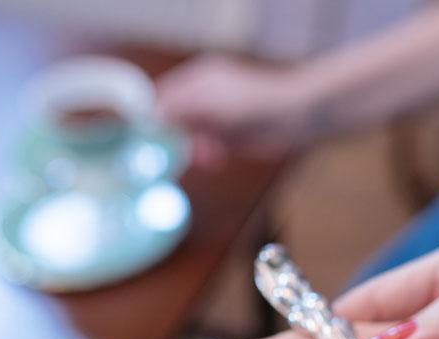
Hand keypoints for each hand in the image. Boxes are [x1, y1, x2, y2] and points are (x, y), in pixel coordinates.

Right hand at [156, 55, 318, 167]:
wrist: (292, 117)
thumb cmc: (251, 102)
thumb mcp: (208, 102)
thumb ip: (178, 108)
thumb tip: (152, 115)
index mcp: (196, 80)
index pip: (163, 98)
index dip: (153, 117)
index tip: (146, 138)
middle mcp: (203, 98)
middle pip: (173, 121)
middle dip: (174, 138)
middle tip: (176, 152)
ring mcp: (215, 119)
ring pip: (189, 140)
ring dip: (193, 150)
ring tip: (207, 154)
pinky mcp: (228, 139)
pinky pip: (207, 151)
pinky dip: (208, 156)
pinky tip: (217, 158)